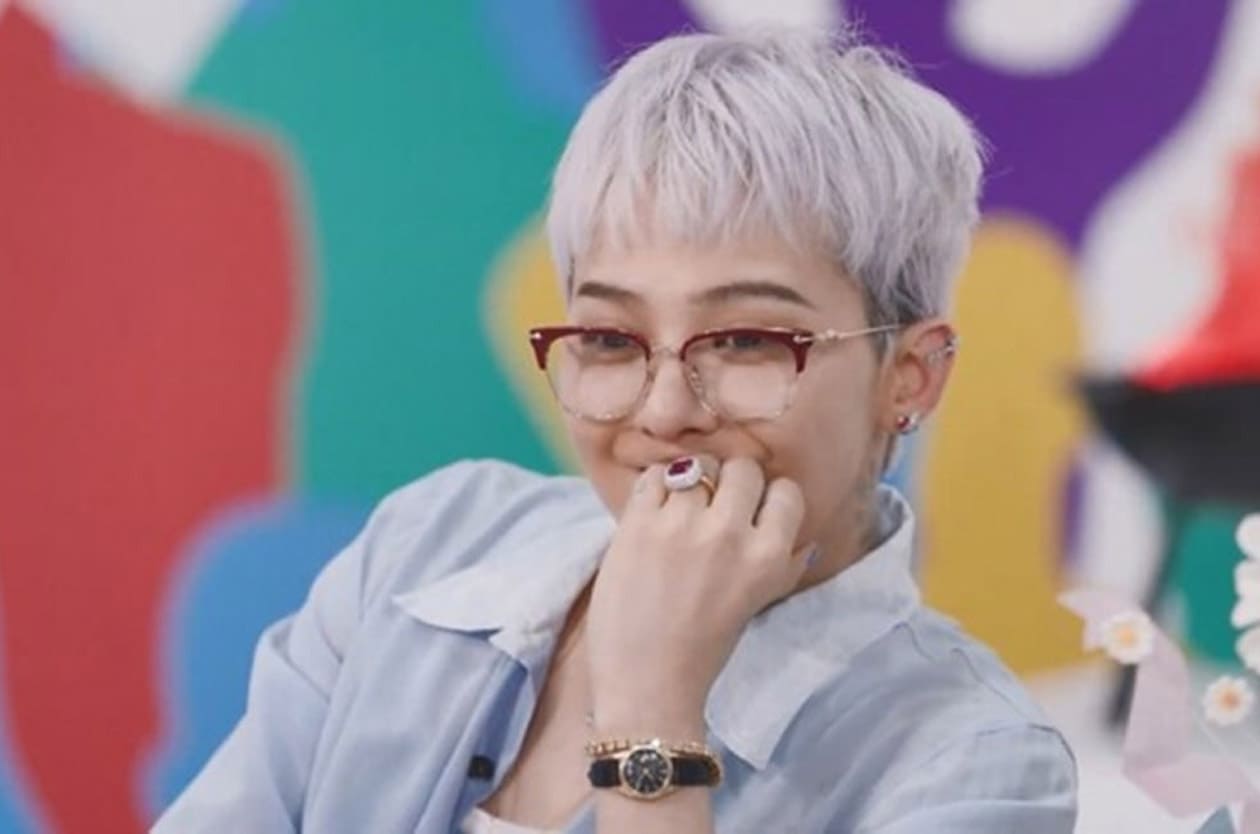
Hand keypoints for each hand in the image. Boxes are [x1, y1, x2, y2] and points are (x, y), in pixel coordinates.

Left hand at [585, 456, 811, 734]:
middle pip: (743, 468)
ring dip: (690, 482)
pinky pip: (655, 476)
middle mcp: (730, 534)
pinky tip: (654, 512)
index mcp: (769, 557)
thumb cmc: (702, 648)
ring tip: (680, 509)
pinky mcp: (638, 524)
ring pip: (698, 466)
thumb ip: (784, 566)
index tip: (752, 512)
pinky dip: (655, 488)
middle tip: (713, 507)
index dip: (768, 498)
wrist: (646, 681)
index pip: (786, 491)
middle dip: (730, 483)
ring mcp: (682, 525)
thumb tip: (806, 538)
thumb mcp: (758, 604)